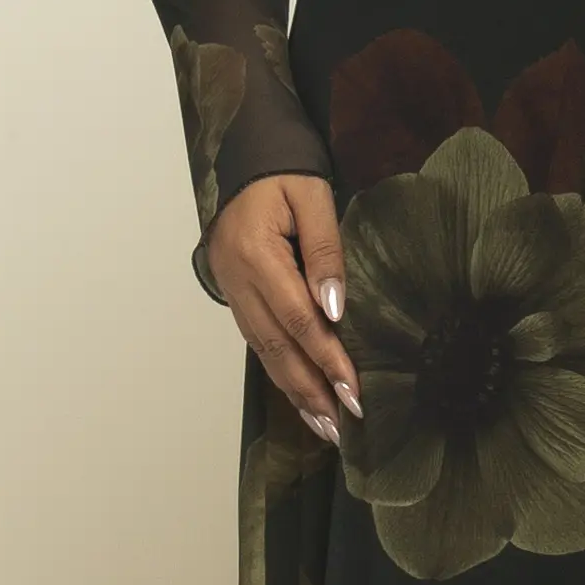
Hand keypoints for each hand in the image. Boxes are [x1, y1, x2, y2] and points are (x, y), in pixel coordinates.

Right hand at [208, 172, 363, 446]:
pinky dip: (281, 373)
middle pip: (276, 346)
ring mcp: (232, 291)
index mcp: (255, 255)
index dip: (325, 356)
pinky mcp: (236, 296)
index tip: (352, 388)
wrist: (246, 158)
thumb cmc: (284, 175)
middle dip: (311, 389)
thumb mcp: (312, 197)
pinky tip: (302, 397)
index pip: (296, 318)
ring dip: (296, 392)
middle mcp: (237, 280)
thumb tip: (335, 307)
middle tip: (341, 425)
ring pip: (264, 352)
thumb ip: (325, 250)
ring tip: (325, 426)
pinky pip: (259, 342)